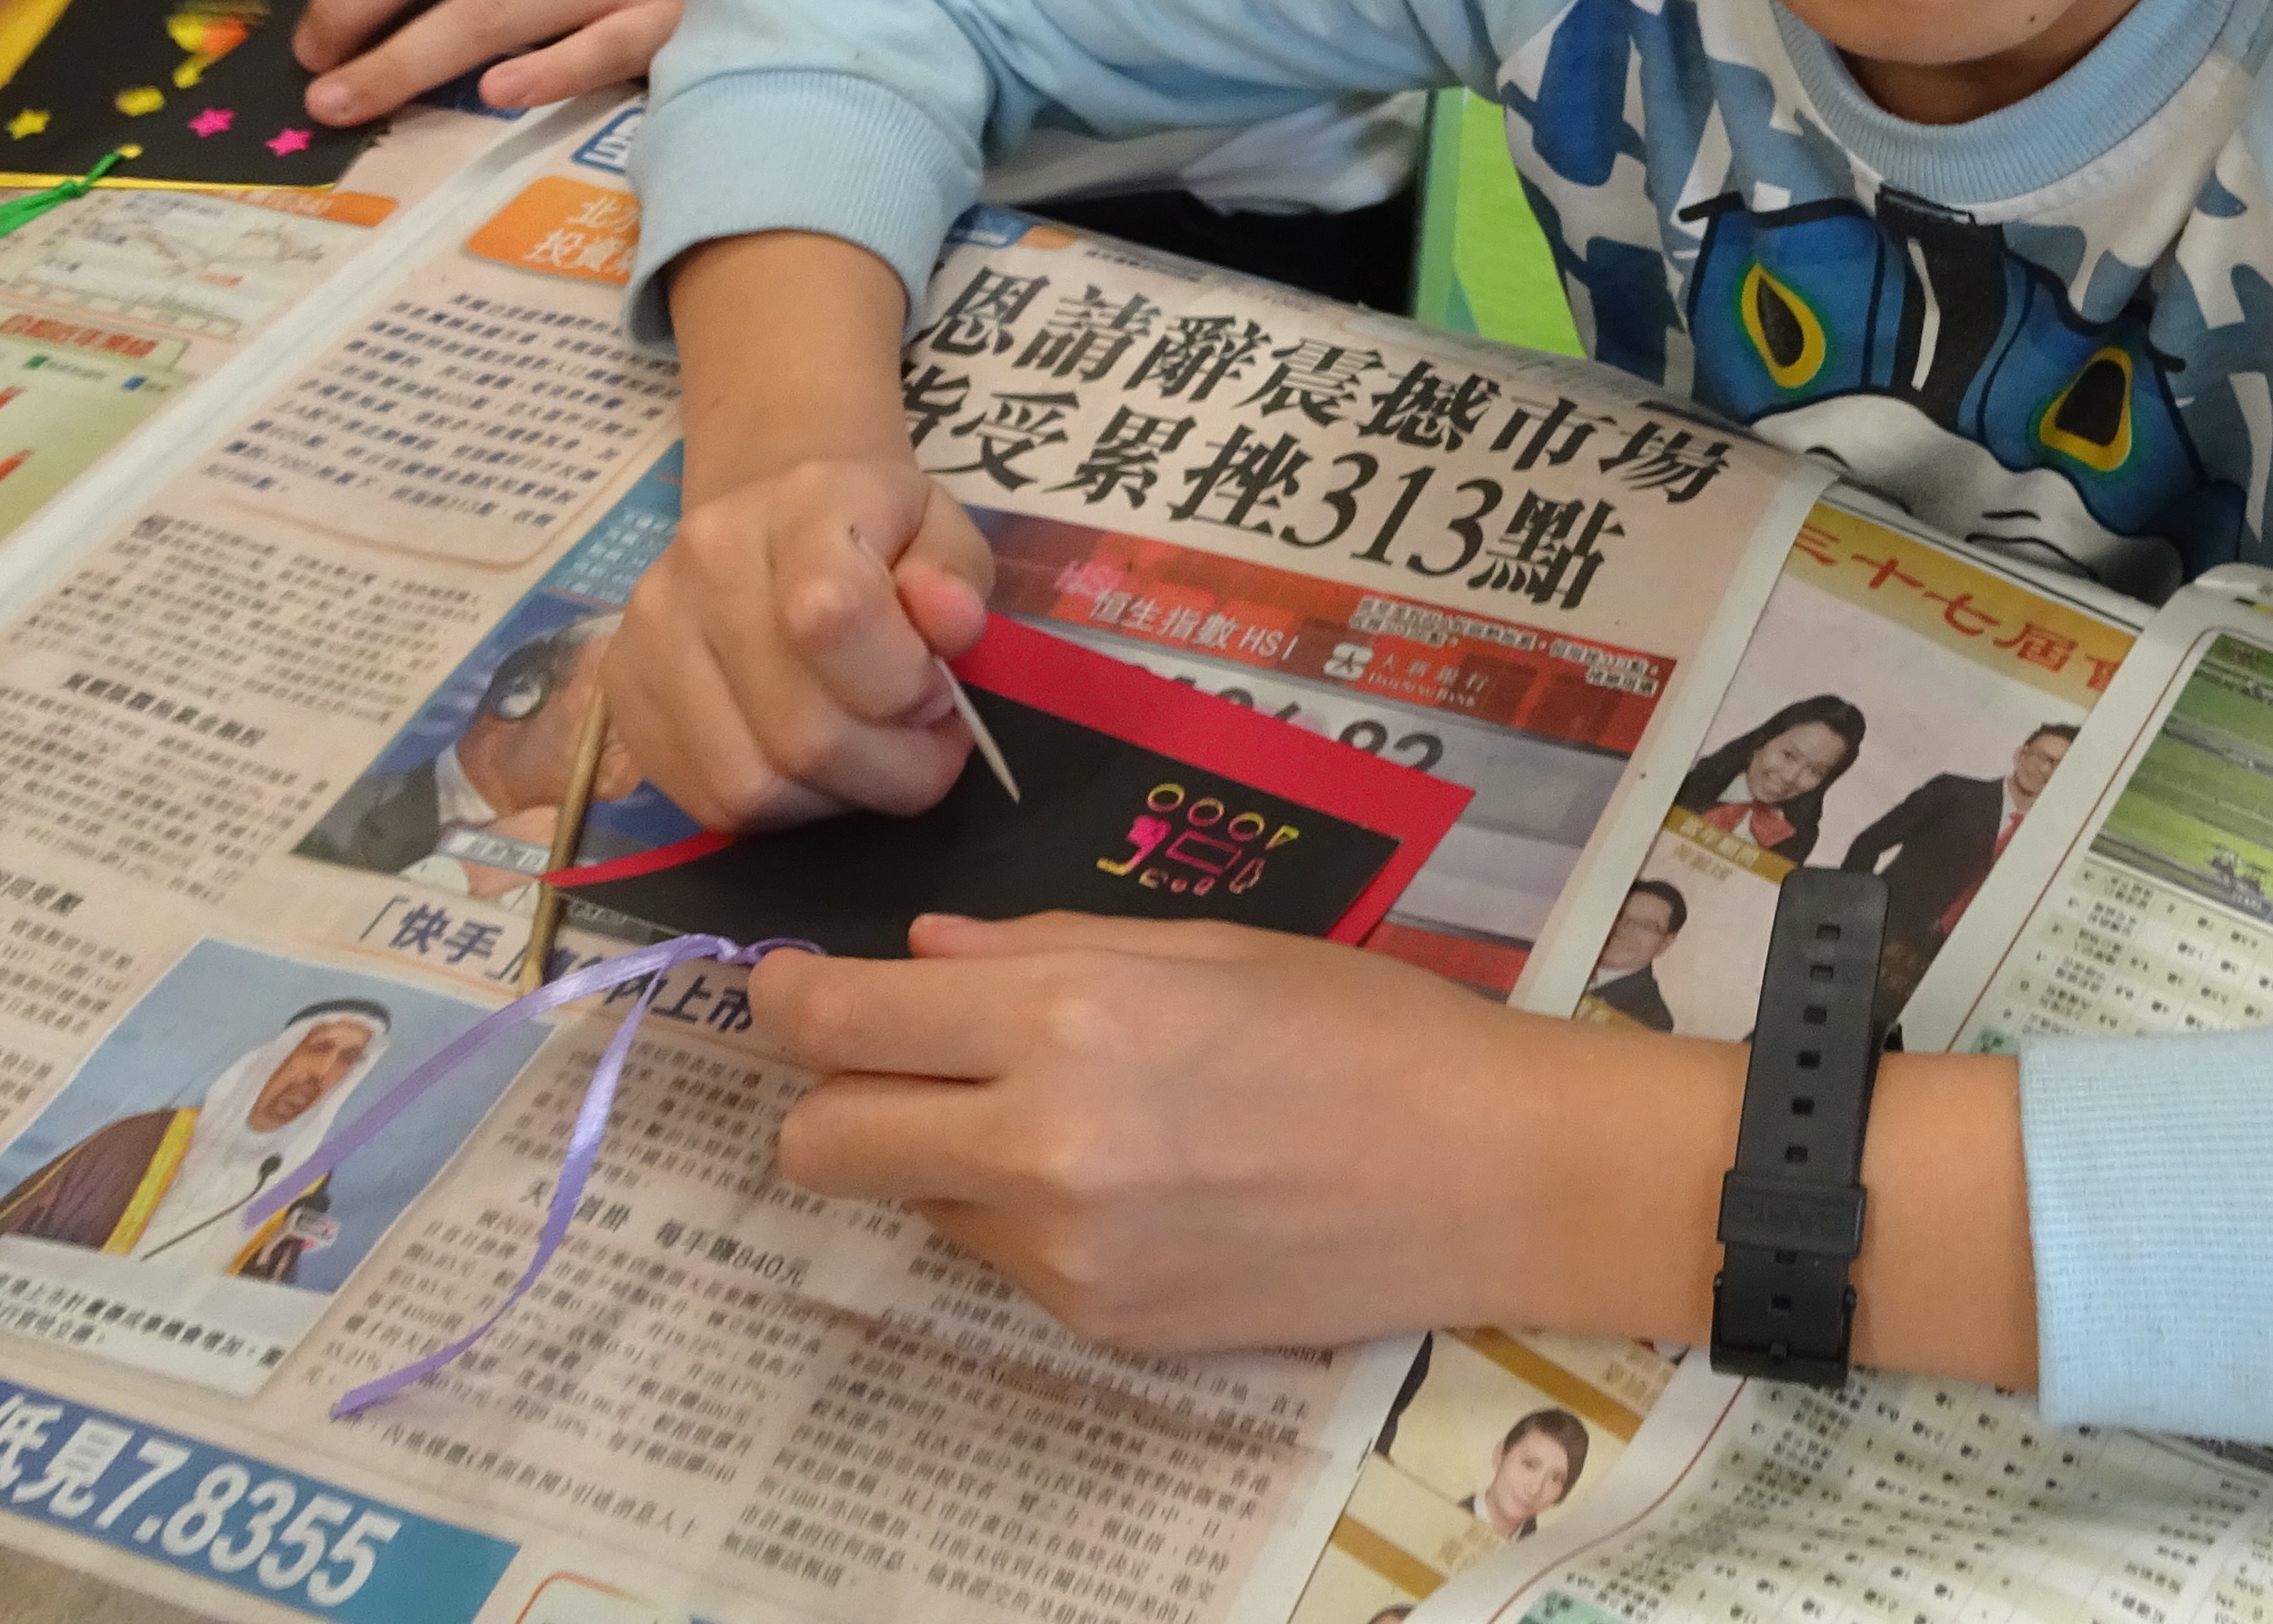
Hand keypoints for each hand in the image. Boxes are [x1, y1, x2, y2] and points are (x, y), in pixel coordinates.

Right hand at [607, 453, 994, 829]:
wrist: (773, 518)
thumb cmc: (876, 535)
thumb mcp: (942, 533)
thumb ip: (955, 577)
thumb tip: (950, 623)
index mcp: (801, 504)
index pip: (833, 615)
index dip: (901, 686)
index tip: (938, 696)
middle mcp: (705, 562)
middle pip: (799, 728)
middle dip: (890, 765)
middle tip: (924, 742)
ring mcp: (649, 632)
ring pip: (751, 783)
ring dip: (836, 795)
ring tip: (870, 753)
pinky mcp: (623, 694)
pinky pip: (708, 801)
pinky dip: (782, 808)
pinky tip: (814, 769)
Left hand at [757, 914, 1744, 1354]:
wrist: (1487, 1176)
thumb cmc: (1365, 1026)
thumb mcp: (1211, 946)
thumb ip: (1045, 948)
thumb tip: (922, 957)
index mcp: (1068, 1023)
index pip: (837, 1025)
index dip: (786, 1001)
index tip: (791, 989)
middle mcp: (1041, 1149)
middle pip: (821, 1144)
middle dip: (837, 1098)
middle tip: (906, 1063)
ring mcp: (1063, 1257)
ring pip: (912, 1206)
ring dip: (947, 1158)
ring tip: (1074, 1119)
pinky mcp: (1099, 1327)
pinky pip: (1003, 1261)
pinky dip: (1030, 1217)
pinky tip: (1141, 1184)